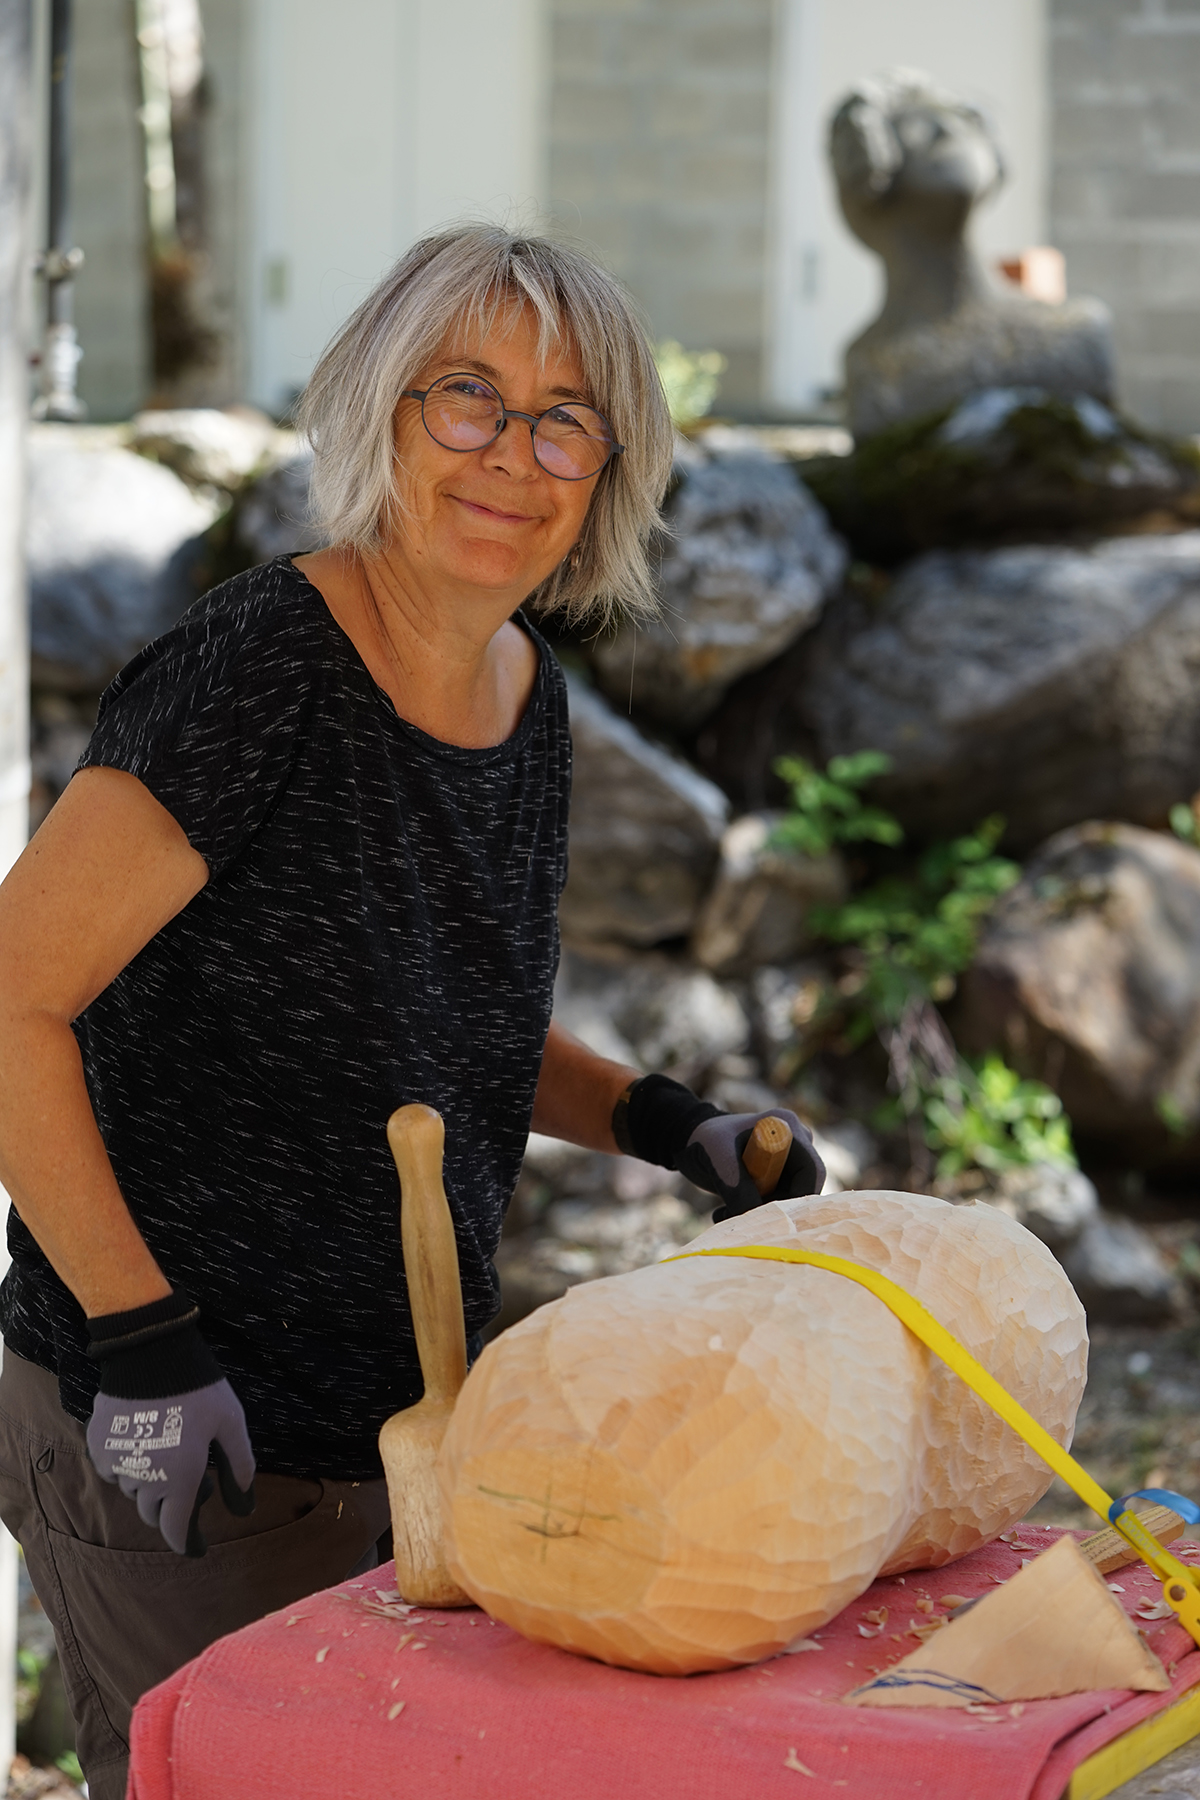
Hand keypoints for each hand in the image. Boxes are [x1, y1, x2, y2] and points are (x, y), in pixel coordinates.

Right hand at [85, 1289, 254, 1555]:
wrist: (151, 1354)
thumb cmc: (199, 1389)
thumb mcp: (231, 1424)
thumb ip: (240, 1467)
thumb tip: (246, 1508)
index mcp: (180, 1478)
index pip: (176, 1530)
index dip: (188, 1542)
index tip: (196, 1546)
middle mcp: (145, 1479)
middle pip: (154, 1511)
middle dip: (172, 1505)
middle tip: (194, 1479)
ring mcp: (118, 1463)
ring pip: (134, 1489)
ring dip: (151, 1482)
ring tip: (171, 1450)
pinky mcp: (99, 1446)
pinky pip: (114, 1468)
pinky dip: (129, 1463)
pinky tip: (144, 1438)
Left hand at [611, 1075, 825, 1220]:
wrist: (687, 1140)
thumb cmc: (704, 1141)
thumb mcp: (718, 1162)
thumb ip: (738, 1188)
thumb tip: (757, 1218)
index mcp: (787, 1127)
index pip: (811, 1171)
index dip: (797, 1198)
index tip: (767, 1216)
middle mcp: (795, 1141)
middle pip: (803, 1187)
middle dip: (774, 1208)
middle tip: (740, 1218)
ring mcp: (787, 1158)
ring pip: (789, 1198)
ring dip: (759, 1212)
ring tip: (722, 1213)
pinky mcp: (777, 1174)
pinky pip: (777, 1201)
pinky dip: (754, 1211)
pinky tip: (723, 1211)